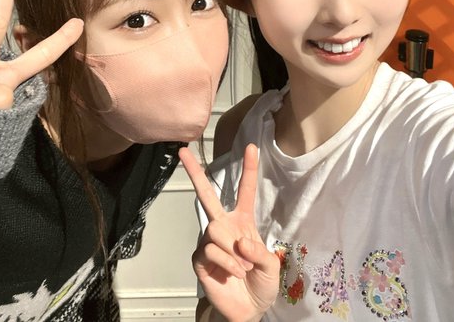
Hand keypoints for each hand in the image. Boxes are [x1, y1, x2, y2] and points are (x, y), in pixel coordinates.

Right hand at [179, 144, 278, 321]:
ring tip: (243, 267)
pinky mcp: (200, 258)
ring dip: (234, 252)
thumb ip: (260, 252)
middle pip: (206, 195)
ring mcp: (209, 241)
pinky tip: (233, 273)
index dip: (249, 169)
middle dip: (194, 172)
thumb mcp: (271, 267)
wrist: (247, 309)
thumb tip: (240, 242)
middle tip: (182, 151)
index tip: (251, 147)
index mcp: (242, 222)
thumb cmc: (260, 284)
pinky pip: (211, 251)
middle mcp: (223, 226)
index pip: (245, 192)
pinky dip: (227, 263)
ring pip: (215, 230)